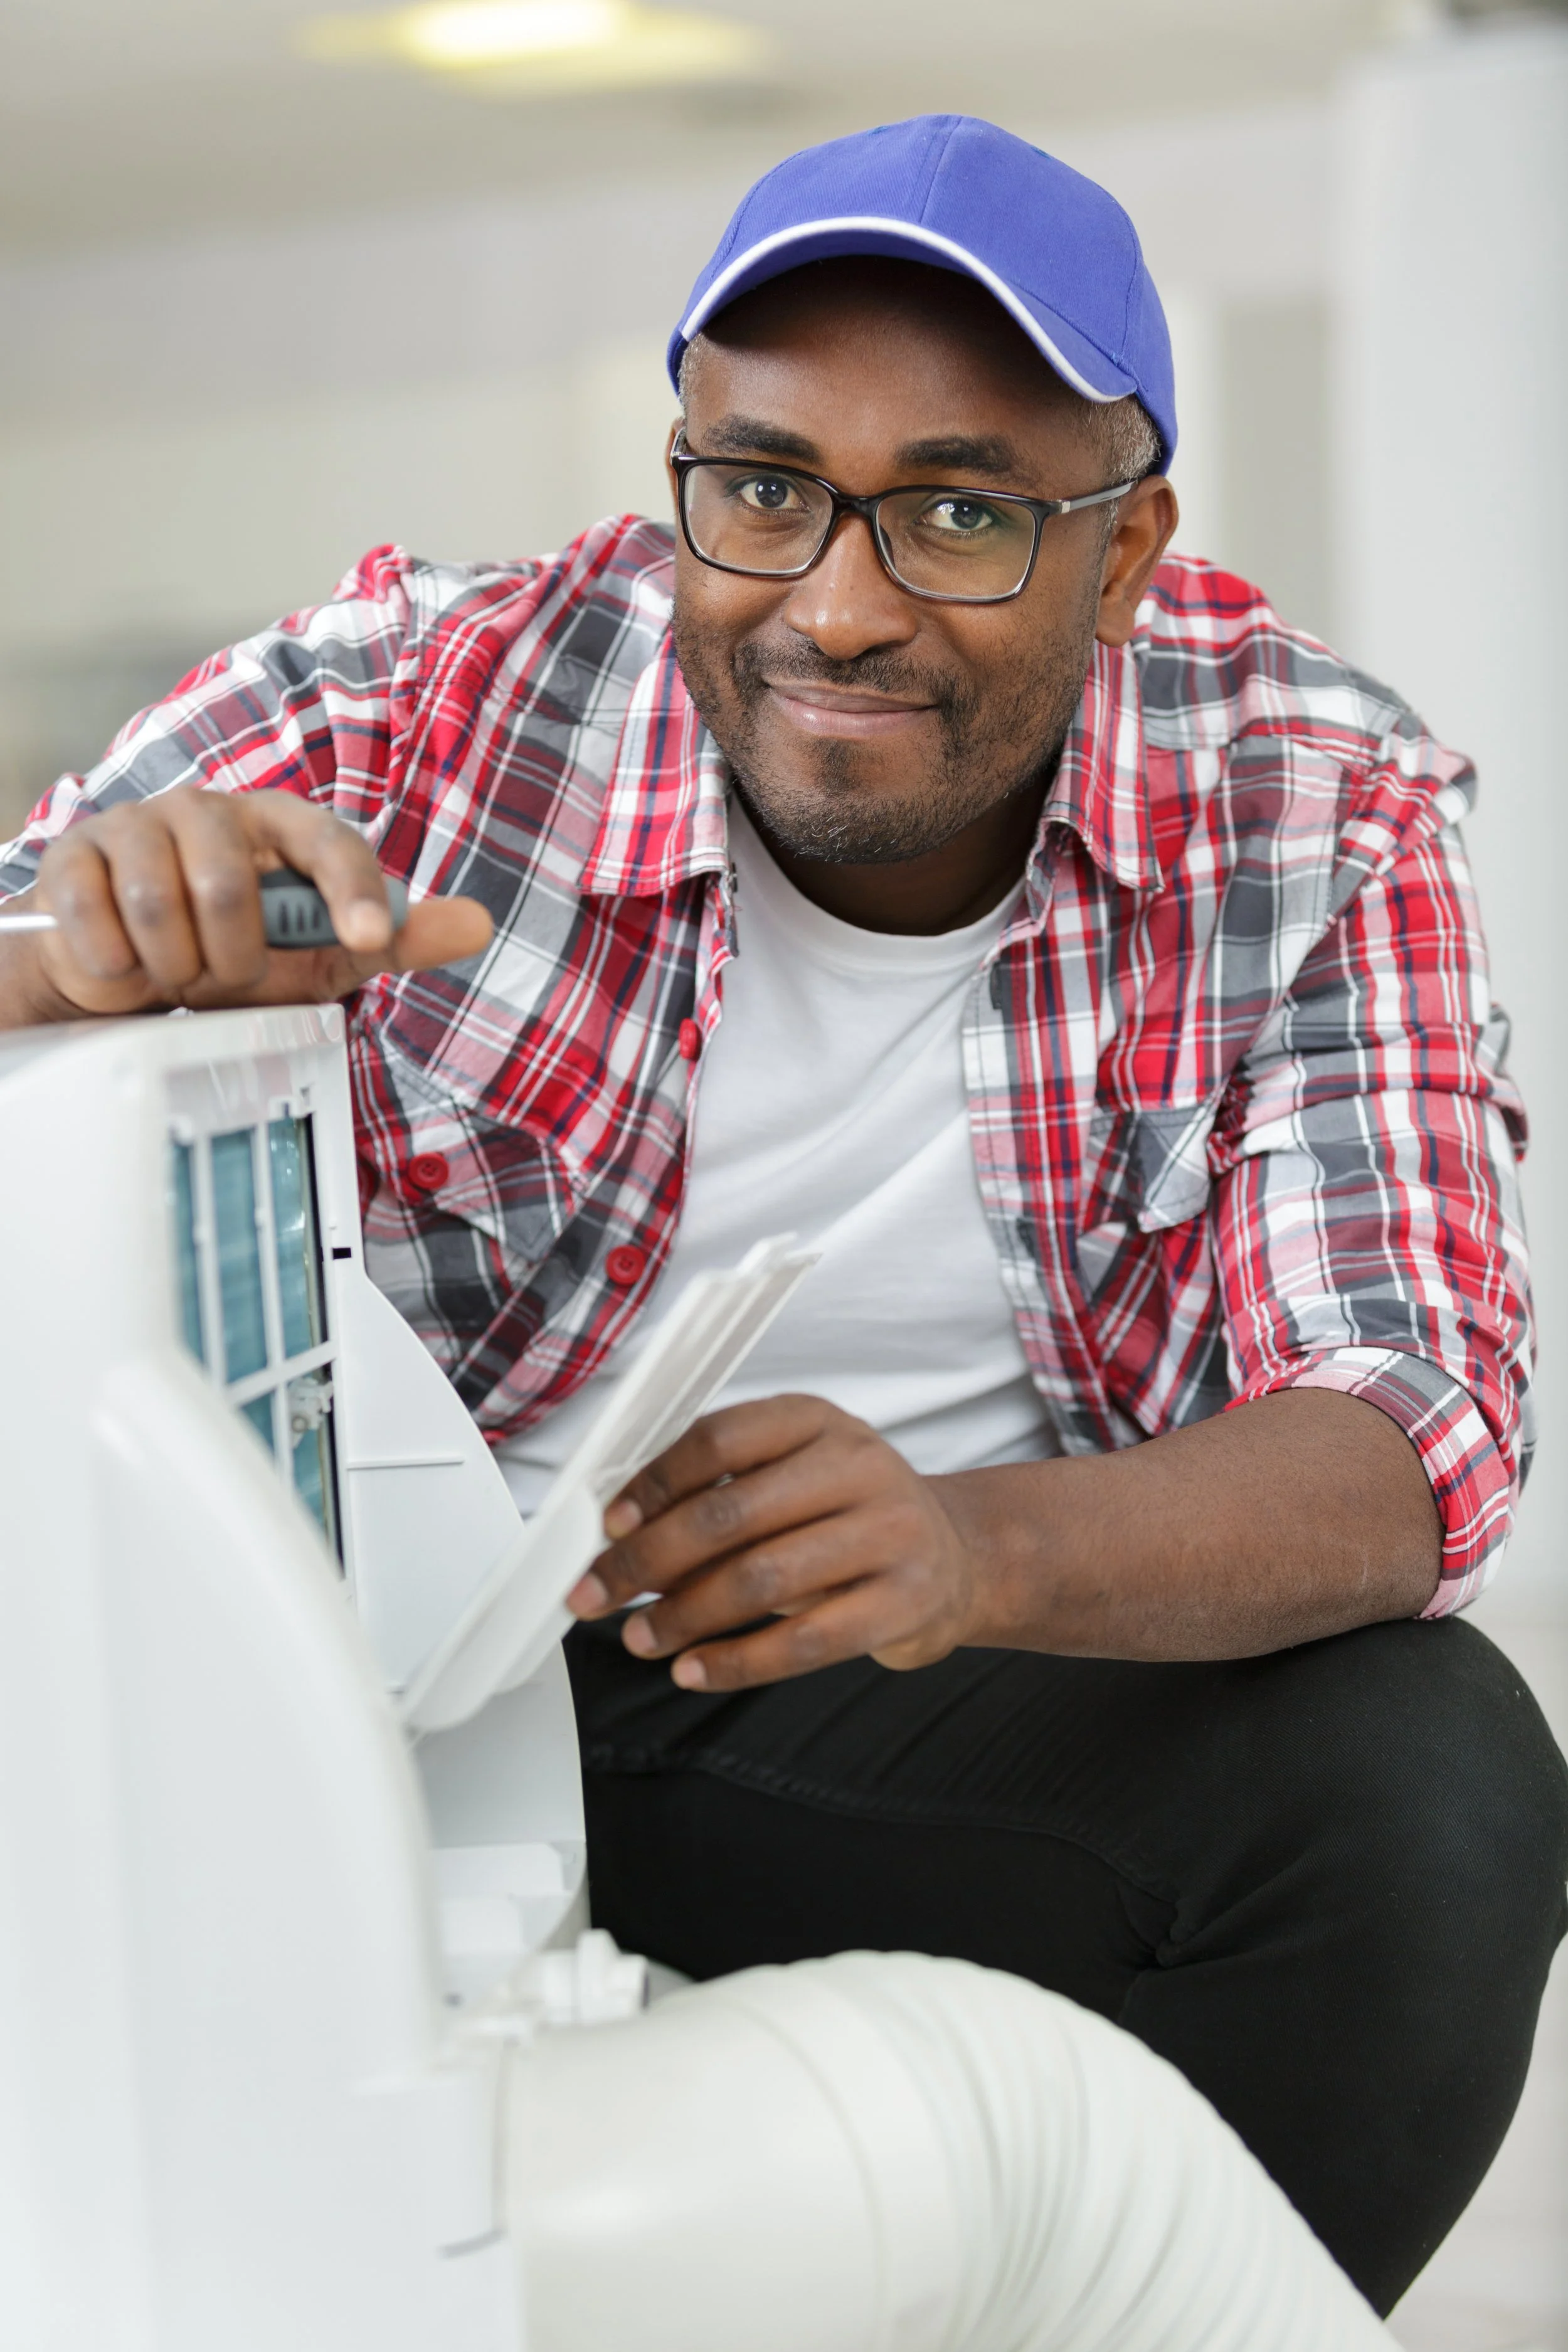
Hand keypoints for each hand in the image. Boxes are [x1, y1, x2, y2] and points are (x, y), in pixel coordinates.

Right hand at [5, 786, 491, 1021]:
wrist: (123, 968)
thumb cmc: (228, 951)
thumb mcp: (315, 954)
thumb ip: (390, 937)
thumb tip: (478, 924)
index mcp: (278, 825)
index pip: (329, 842)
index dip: (353, 890)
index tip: (372, 938)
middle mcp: (207, 809)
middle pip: (228, 889)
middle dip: (230, 961)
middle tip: (222, 973)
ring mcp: (135, 825)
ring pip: (161, 908)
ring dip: (174, 968)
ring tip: (175, 969)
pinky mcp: (73, 857)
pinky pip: (99, 922)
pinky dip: (118, 964)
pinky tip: (122, 962)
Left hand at [566, 1394, 986, 1688]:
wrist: (957, 1559)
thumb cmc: (851, 1517)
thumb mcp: (795, 1480)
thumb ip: (722, 1495)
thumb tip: (624, 1539)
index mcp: (818, 1421)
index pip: (719, 1438)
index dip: (654, 1483)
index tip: (609, 1525)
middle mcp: (859, 1466)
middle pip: (731, 1513)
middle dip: (649, 1560)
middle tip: (598, 1593)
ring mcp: (889, 1534)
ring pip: (761, 1579)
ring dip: (684, 1616)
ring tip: (641, 1639)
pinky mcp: (904, 1603)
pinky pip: (803, 1642)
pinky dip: (736, 1663)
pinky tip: (693, 1669)